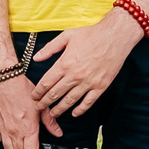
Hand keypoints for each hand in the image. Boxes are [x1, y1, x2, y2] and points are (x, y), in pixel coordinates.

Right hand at [0, 73, 58, 148]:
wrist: (3, 80)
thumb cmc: (21, 89)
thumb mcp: (40, 105)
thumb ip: (50, 122)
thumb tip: (57, 132)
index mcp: (27, 128)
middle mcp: (14, 131)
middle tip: (30, 147)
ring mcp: (3, 129)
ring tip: (20, 142)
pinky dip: (5, 140)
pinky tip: (10, 133)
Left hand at [29, 10, 144, 120]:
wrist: (115, 36)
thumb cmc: (91, 34)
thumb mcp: (67, 36)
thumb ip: (50, 48)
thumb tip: (35, 58)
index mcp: (65, 63)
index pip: (46, 83)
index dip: (38, 92)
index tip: (33, 97)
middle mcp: (75, 75)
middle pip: (55, 94)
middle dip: (44, 103)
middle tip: (38, 108)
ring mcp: (88, 82)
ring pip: (70, 101)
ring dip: (59, 109)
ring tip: (52, 114)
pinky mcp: (101, 86)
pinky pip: (88, 102)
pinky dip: (80, 110)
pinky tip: (74, 113)